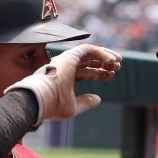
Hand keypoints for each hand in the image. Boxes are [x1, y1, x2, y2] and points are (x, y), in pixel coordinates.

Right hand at [6, 44, 121, 125]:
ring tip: (117, 61)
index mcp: (64, 78)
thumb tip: (98, 99)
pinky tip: (111, 60)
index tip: (110, 76)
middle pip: (87, 61)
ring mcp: (66, 61)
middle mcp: (65, 67)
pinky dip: (101, 53)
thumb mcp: (72, 107)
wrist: (40, 99)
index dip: (98, 73)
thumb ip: (85, 102)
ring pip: (88, 52)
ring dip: (104, 56)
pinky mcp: (69, 56)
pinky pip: (88, 50)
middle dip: (103, 63)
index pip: (84, 72)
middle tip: (117, 66)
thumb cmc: (52, 105)